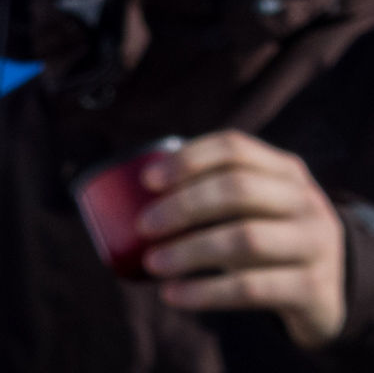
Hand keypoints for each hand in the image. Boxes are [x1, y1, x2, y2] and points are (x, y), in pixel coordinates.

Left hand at [136, 129, 345, 348]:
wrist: (324, 291)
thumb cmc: (265, 235)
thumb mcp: (251, 206)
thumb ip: (207, 190)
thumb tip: (120, 191)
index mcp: (285, 170)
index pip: (234, 148)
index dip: (188, 159)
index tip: (147, 180)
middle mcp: (306, 201)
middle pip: (237, 190)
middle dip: (182, 205)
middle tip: (143, 226)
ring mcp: (315, 243)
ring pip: (245, 239)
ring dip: (189, 251)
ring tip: (153, 263)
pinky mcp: (314, 288)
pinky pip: (253, 288)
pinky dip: (206, 293)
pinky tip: (174, 296)